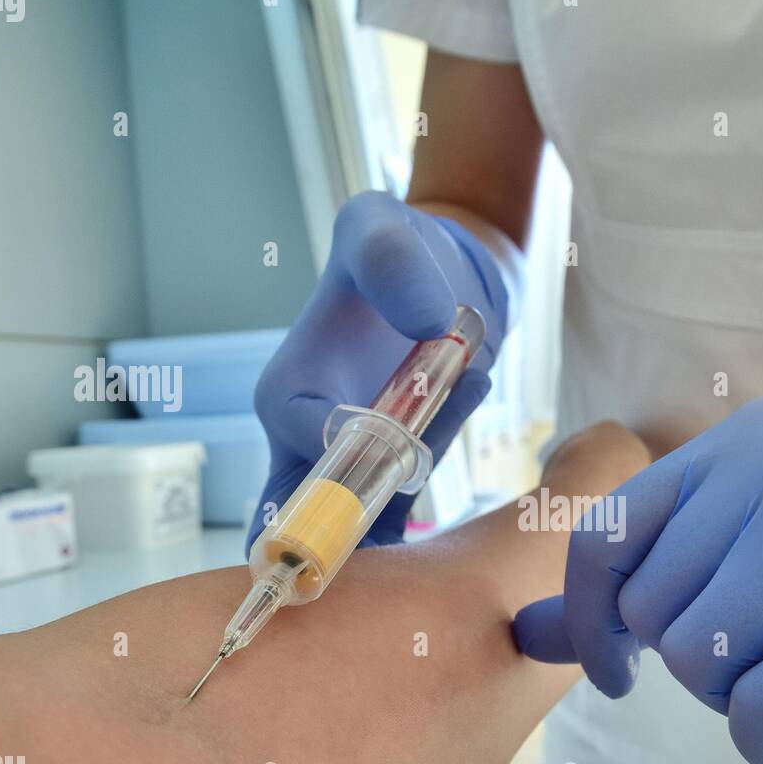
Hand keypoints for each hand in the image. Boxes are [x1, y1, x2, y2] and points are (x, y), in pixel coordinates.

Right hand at [249, 192, 507, 548]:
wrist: (429, 274)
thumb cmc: (389, 247)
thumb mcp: (379, 227)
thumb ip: (392, 262)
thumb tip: (428, 320)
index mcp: (287, 392)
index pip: (297, 444)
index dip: (342, 456)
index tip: (397, 436)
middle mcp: (306, 439)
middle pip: (297, 521)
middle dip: (341, 536)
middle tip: (409, 498)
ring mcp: (349, 465)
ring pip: (364, 522)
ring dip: (422, 476)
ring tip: (466, 375)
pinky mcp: (389, 474)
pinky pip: (406, 506)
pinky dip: (443, 466)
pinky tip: (474, 381)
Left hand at [513, 398, 762, 763]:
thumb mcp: (753, 571)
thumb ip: (639, 592)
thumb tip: (525, 631)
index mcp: (748, 442)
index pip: (607, 534)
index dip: (594, 621)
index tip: (615, 674)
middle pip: (657, 611)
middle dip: (697, 670)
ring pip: (704, 660)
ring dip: (742, 705)